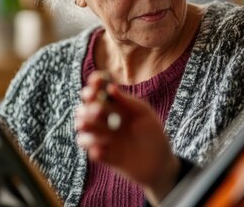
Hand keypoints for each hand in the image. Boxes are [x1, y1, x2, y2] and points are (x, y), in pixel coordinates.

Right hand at [75, 71, 180, 204]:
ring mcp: (101, 137)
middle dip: (89, 108)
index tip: (96, 82)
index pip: (98, 91)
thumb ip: (127, 101)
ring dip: (87, 127)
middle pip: (85, 108)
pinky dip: (94, 148)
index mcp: (114, 105)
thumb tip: (110, 87)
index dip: (94, 84)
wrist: (159, 161)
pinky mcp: (102, 155)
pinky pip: (91, 151)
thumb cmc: (153, 133)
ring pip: (83, 128)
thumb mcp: (143, 113)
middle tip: (99, 110)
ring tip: (98, 130)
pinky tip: (101, 150)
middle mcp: (104, 119)